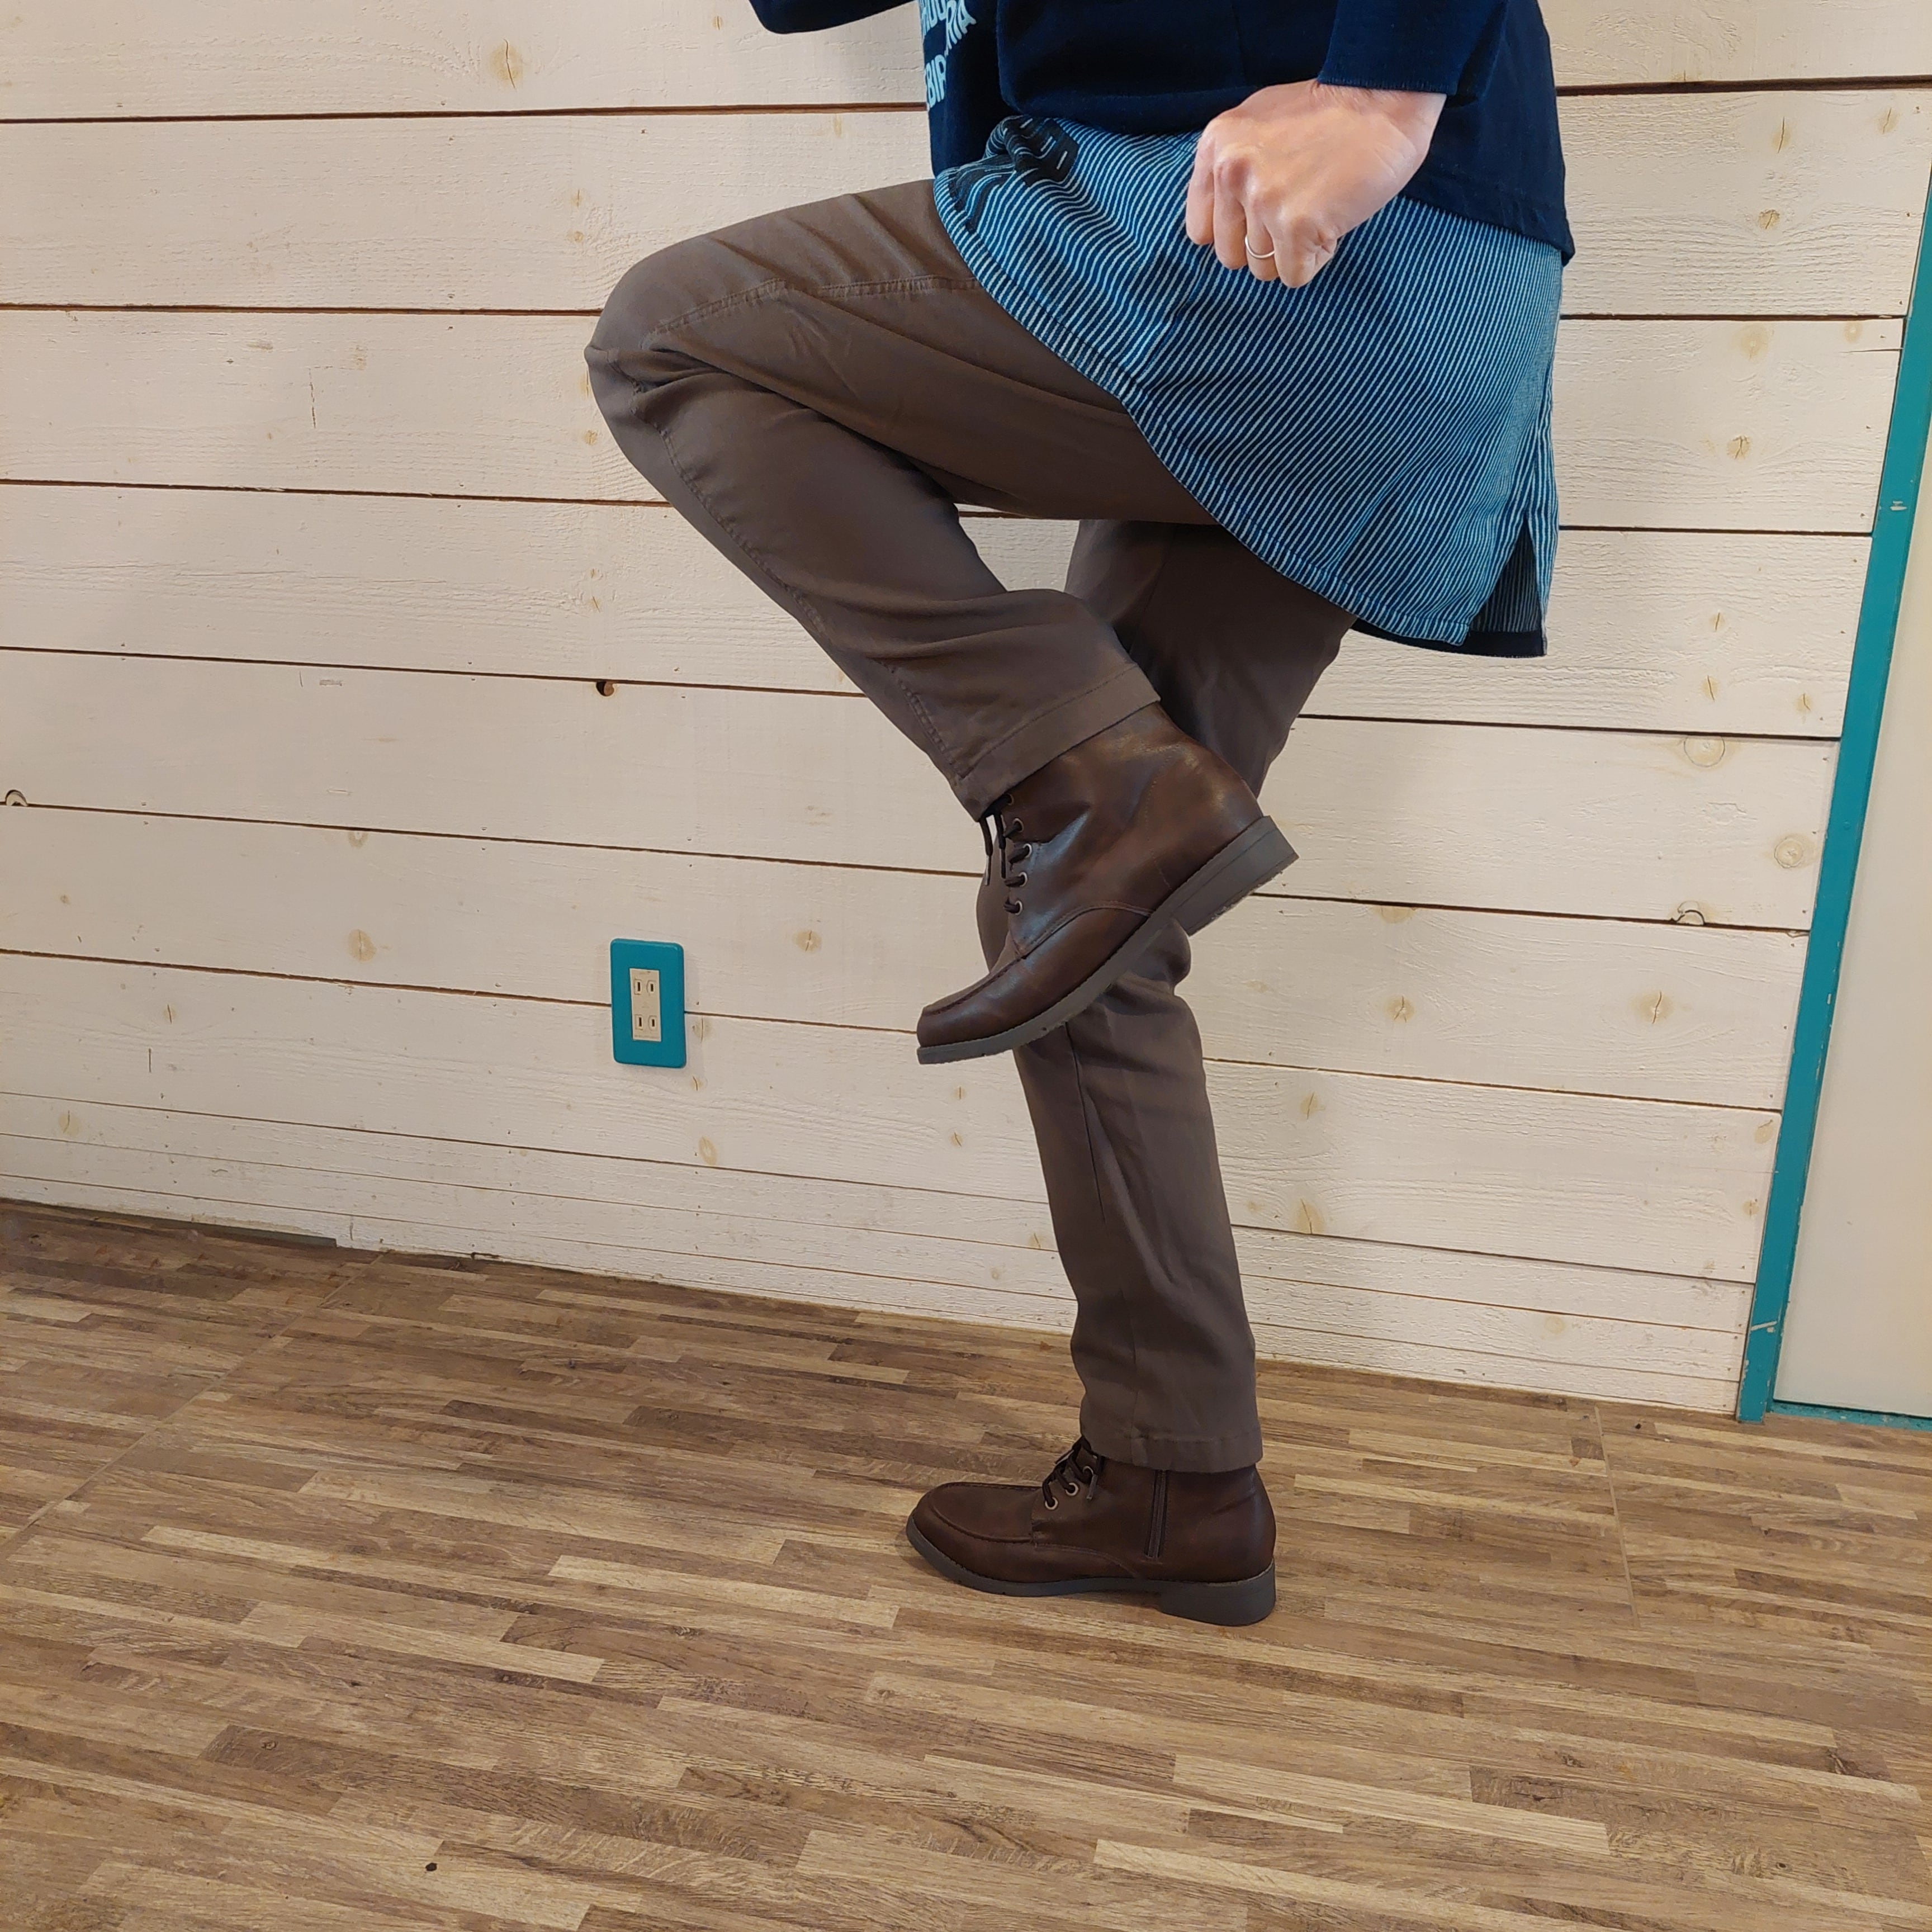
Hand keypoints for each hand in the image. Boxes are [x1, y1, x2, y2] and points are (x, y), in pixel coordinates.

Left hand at [1185, 81, 1443, 287]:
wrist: (1384, 95)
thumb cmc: (1329, 114)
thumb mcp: (1259, 124)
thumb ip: (1232, 168)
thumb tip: (1219, 222)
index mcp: (1215, 147)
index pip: (1201, 230)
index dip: (1235, 232)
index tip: (1262, 214)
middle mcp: (1230, 172)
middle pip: (1230, 256)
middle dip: (1264, 244)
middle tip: (1299, 207)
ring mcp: (1262, 199)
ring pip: (1262, 268)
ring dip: (1293, 250)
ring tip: (1319, 206)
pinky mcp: (1295, 224)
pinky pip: (1294, 275)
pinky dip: (1318, 257)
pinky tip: (1332, 219)